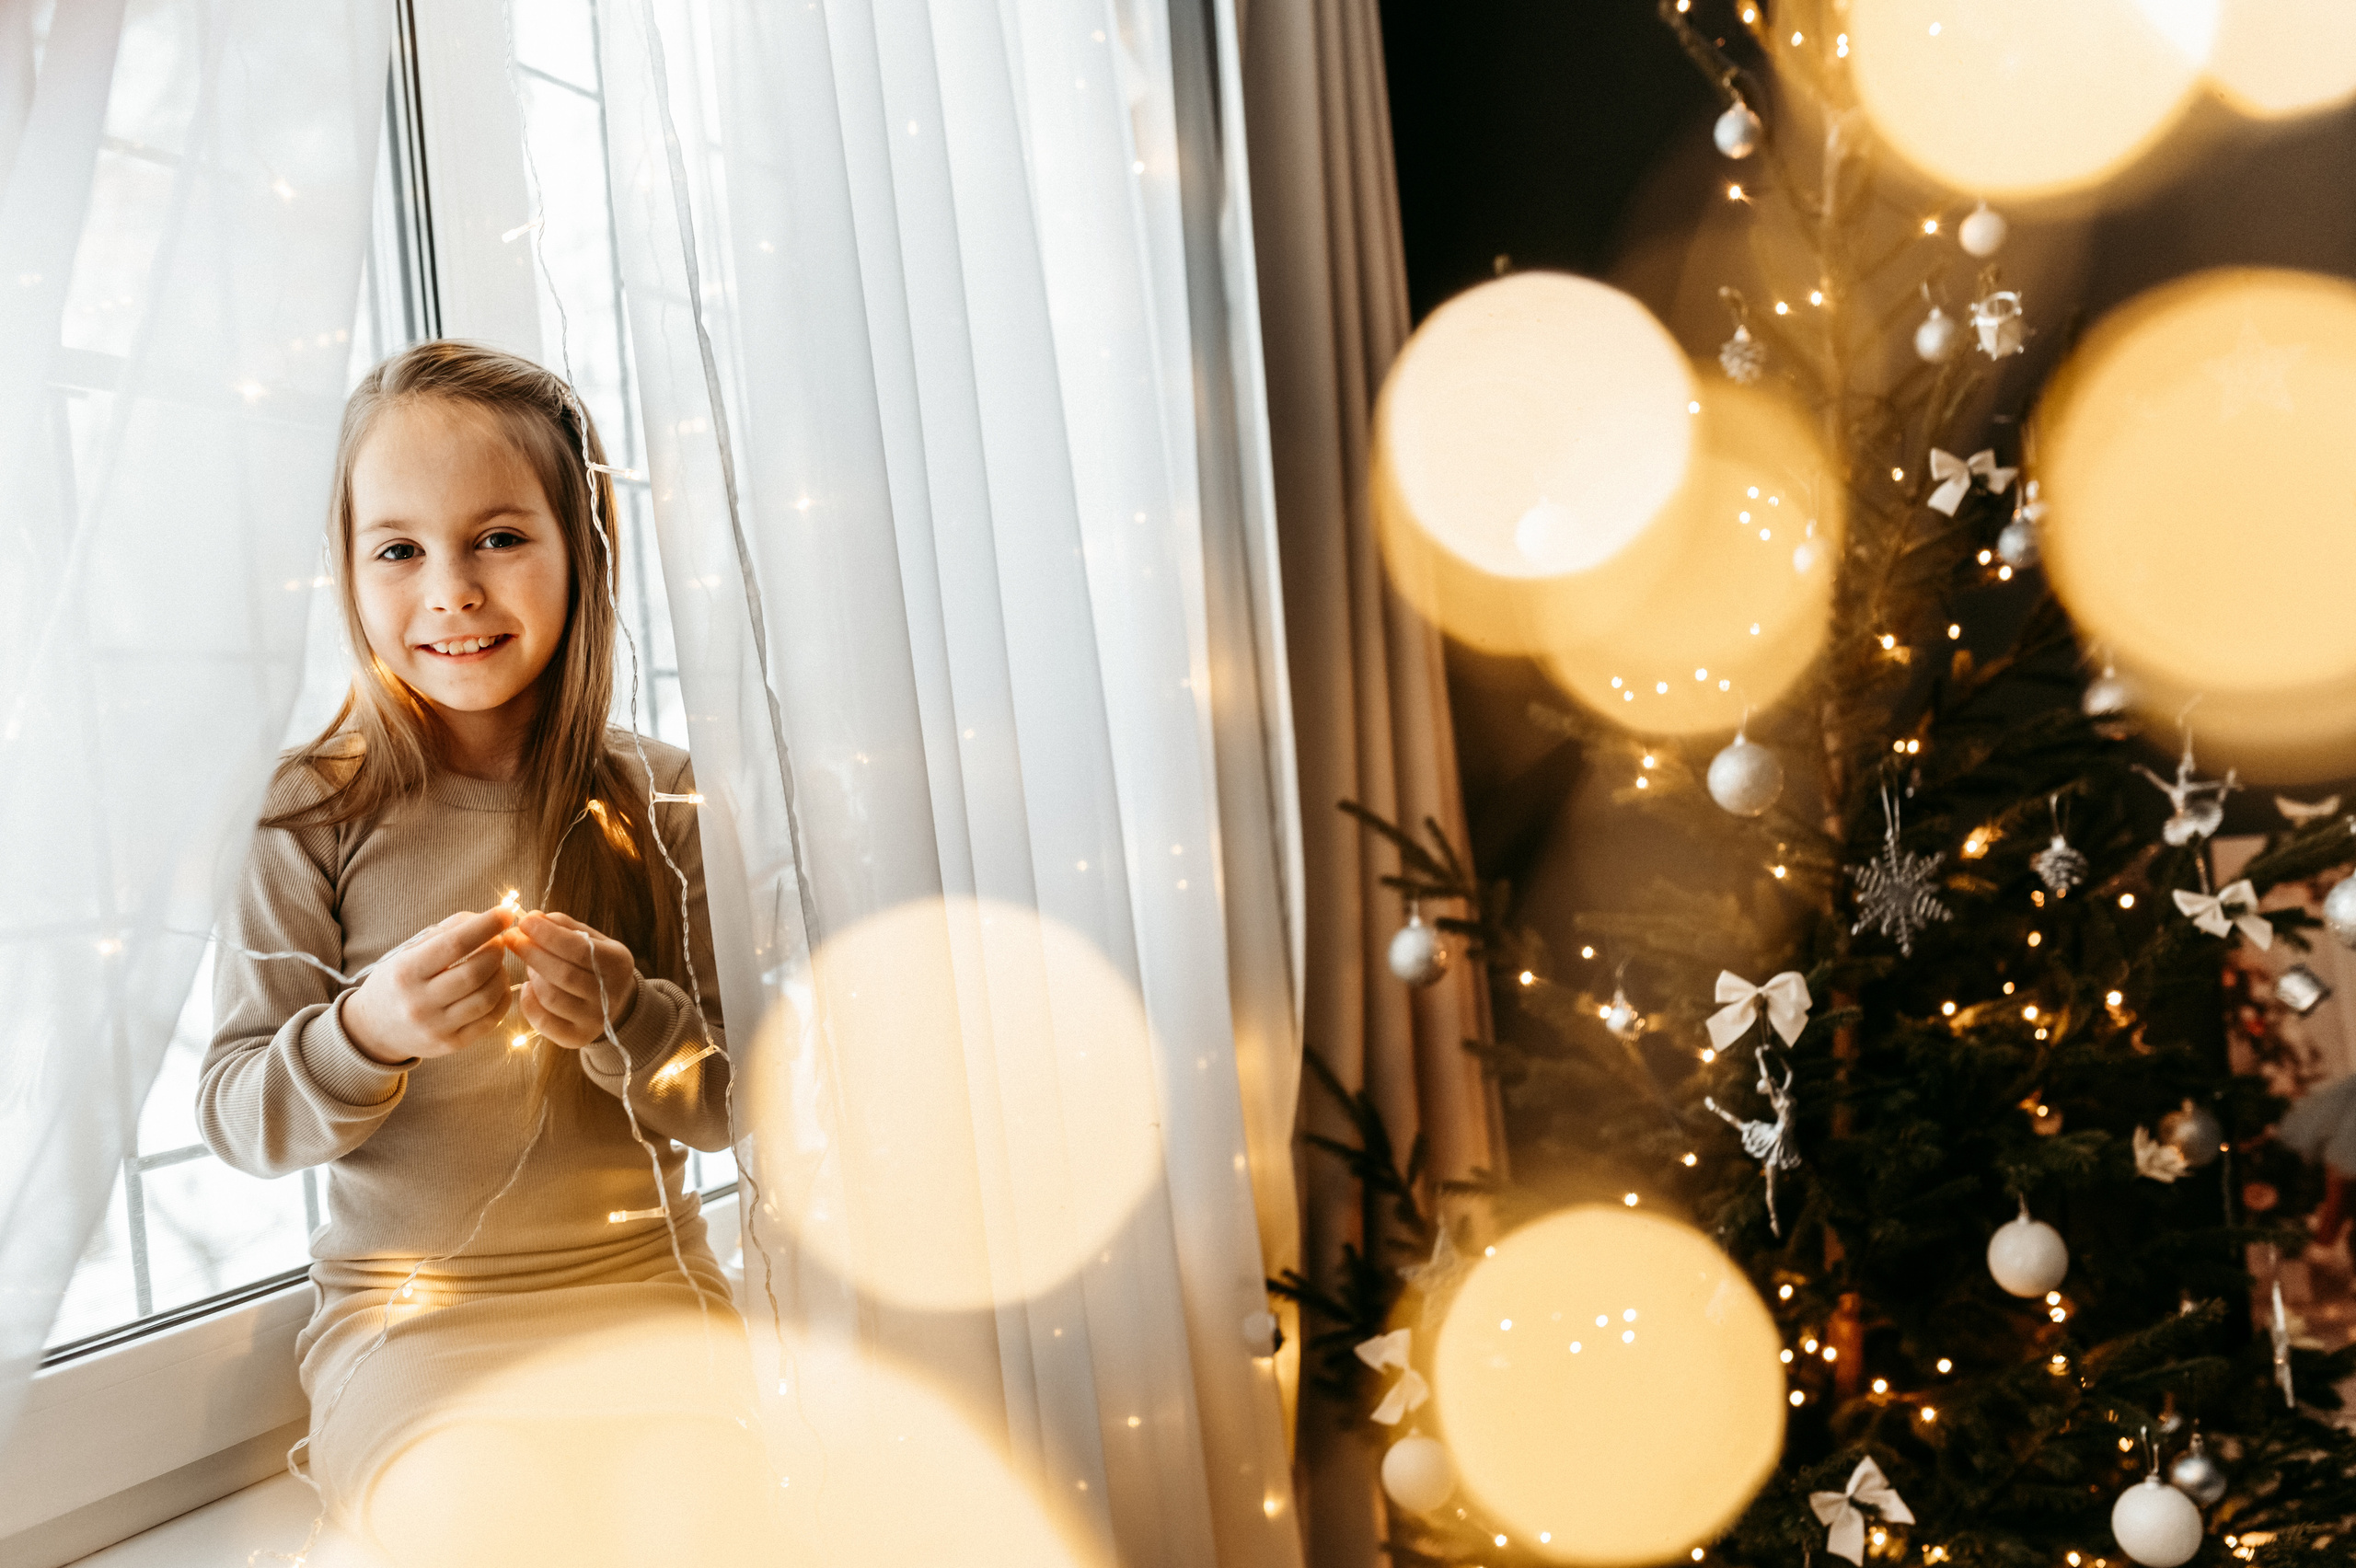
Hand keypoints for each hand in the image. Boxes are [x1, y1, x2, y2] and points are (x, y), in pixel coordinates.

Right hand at [342, 906, 519, 1064]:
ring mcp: (436, 1027)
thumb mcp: (409, 951)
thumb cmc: (398, 980)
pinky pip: (490, 1020)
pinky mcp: (451, 1045)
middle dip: (495, 952)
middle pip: (475, 972)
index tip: (504, 912)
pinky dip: (501, 998)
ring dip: (500, 974)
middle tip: (498, 943)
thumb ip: (448, 931)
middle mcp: (419, 1003)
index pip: (454, 944)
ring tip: (496, 965)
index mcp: (406, 971)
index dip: (485, 926)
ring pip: (486, 997)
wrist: (374, 1028)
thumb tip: (489, 919)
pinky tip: (497, 986)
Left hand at [506, 910, 641, 1050]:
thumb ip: (564, 927)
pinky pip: (543, 1022)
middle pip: (563, 974)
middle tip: (512, 938)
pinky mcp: (577, 1038)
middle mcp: (610, 996)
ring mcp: (594, 1021)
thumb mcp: (592, 940)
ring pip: (551, 997)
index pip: (579, 949)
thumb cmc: (596, 964)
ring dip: (532, 976)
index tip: (524, 921)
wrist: (615, 1003)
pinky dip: (528, 1001)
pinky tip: (528, 986)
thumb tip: (533, 918)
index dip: (548, 935)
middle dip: (532, 953)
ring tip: (529, 964)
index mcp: (618, 965)